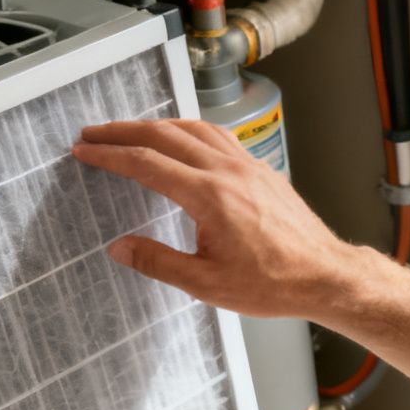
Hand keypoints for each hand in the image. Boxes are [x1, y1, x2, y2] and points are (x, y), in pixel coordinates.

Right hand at [71, 119, 367, 318]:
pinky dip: (192, 130)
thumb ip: (158, 262)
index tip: (85, 150)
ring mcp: (248, 166)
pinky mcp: (262, 170)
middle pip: (165, 135)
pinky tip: (185, 138)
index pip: (146, 164)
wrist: (325, 276)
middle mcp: (228, 171)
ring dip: (158, 125)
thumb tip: (119, 248)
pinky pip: (220, 136)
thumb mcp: (207, 284)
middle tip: (95, 132)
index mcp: (208, 196)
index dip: (110, 155)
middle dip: (124, 131)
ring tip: (132, 131)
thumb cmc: (273, 284)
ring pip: (194, 129)